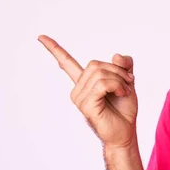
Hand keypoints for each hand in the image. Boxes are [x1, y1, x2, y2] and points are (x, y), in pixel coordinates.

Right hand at [38, 34, 137, 148]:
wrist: (126, 132)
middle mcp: (78, 89)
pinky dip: (117, 86)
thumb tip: (116, 55)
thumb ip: (123, 66)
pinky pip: (102, 84)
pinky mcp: (86, 106)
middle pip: (95, 64)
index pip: (66, 63)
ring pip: (100, 74)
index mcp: (85, 82)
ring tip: (125, 91)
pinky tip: (122, 94)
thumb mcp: (127, 81)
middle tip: (129, 82)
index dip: (54, 49)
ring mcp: (80, 98)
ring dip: (120, 80)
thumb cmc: (124, 109)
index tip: (41, 37)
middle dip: (117, 70)